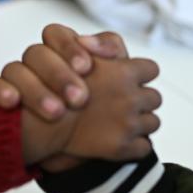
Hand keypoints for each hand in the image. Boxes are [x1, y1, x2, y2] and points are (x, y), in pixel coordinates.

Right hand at [0, 25, 129, 120]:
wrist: (75, 147)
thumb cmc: (96, 107)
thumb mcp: (115, 83)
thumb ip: (115, 57)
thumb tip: (105, 50)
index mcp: (61, 51)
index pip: (56, 34)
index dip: (70, 47)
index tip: (87, 68)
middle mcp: (36, 61)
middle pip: (36, 52)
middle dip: (58, 75)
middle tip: (80, 100)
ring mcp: (15, 77)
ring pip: (14, 69)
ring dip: (36, 90)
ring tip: (58, 114)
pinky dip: (0, 91)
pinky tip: (13, 103)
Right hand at [19, 55, 161, 165]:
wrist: (38, 121)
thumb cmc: (54, 82)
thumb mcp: (78, 49)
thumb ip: (106, 44)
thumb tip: (120, 53)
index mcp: (124, 71)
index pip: (151, 69)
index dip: (139, 73)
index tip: (128, 78)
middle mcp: (130, 97)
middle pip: (154, 97)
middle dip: (141, 99)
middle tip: (122, 102)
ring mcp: (128, 124)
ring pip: (152, 122)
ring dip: (140, 122)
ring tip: (118, 120)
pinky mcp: (122, 148)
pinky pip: (143, 147)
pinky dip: (133, 145)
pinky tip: (115, 139)